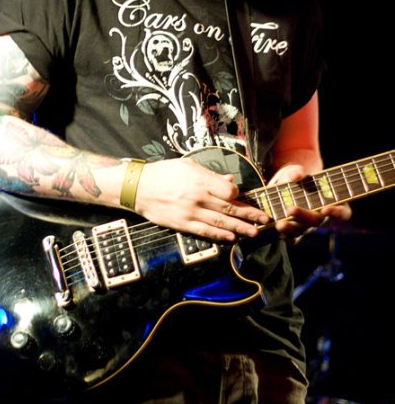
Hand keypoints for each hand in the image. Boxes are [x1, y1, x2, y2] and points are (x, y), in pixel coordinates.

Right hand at [135, 158, 270, 241]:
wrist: (138, 188)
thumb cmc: (164, 173)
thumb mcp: (187, 165)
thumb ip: (210, 174)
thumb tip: (229, 181)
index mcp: (200, 180)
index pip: (228, 190)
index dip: (239, 194)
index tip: (244, 196)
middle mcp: (198, 197)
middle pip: (229, 208)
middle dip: (249, 214)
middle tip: (264, 219)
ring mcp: (190, 212)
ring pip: (220, 222)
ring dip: (240, 228)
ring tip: (254, 232)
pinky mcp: (182, 224)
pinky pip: (204, 231)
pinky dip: (219, 236)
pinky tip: (232, 238)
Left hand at [268, 163, 352, 243]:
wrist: (286, 186)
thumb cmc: (298, 179)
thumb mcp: (297, 171)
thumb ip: (297, 172)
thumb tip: (297, 175)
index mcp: (333, 204)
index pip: (341, 213)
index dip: (336, 213)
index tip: (326, 209)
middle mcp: (322, 218)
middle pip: (318, 222)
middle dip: (304, 216)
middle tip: (291, 209)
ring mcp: (309, 226)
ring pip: (303, 231)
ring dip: (291, 229)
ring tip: (280, 224)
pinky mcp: (295, 232)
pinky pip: (292, 238)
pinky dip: (285, 235)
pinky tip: (277, 229)